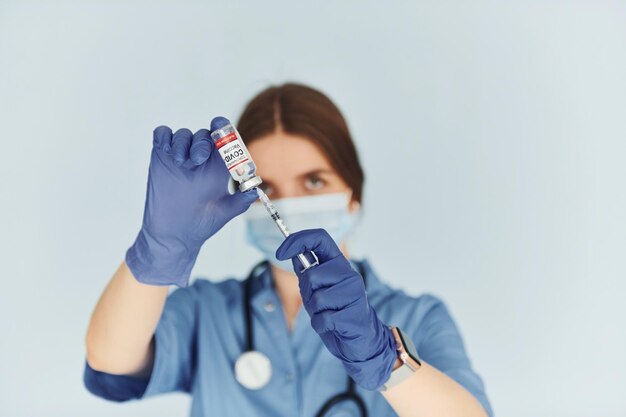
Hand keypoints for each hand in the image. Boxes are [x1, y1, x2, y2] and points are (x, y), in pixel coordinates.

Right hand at [126, 117, 257, 286]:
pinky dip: (164, 137)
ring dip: (183, 143)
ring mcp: (180, 157)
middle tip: (198, 160)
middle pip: (204, 135)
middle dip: (203, 143)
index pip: (225, 140)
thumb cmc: (201, 224)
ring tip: (181, 163)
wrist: (173, 235)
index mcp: (218, 167)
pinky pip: (162, 135)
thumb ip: (240, 200)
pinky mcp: (161, 158)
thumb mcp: (224, 212)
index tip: (220, 127)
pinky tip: (166, 151)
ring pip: (183, 134)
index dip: (224, 129)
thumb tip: (254, 189)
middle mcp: (200, 159)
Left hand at [276, 229, 396, 389]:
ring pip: (317, 299)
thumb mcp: (320, 288)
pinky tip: (333, 326)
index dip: (298, 240)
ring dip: (315, 312)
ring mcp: (354, 294)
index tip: (280, 253)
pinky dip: (321, 326)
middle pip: (311, 275)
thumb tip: (293, 253)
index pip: (320, 239)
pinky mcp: (353, 315)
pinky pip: (322, 319)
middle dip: (307, 293)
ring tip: (329, 314)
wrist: (361, 339)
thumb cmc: (338, 311)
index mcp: (339, 263)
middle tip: (319, 303)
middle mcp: (349, 274)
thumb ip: (309, 271)